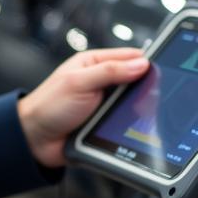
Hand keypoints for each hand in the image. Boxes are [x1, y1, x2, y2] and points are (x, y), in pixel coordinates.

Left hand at [17, 48, 148, 166]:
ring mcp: (105, 103)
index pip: (129, 56)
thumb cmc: (48, 106)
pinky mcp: (106, 122)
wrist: (35, 141)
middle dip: (144, 88)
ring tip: (144, 113)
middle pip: (134, 80)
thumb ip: (110, 72)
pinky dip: (131, 125)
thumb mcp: (79, 82)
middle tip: (154, 95)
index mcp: (94, 64)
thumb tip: (141, 64)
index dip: (145, 61)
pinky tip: (136, 127)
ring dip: (137, 109)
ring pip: (133, 103)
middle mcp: (101, 81)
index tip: (161, 69)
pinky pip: (126, 122)